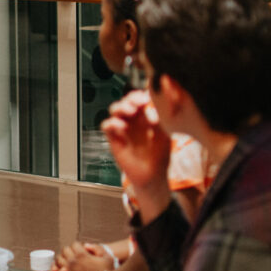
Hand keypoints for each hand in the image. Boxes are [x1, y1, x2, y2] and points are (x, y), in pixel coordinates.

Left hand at [64, 243, 114, 270]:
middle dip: (69, 251)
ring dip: (62, 259)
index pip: (74, 244)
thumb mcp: (107, 258)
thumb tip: (86, 245)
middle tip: (73, 254)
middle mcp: (73, 262)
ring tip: (67, 261)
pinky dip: (59, 269)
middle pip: (64, 250)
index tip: (82, 250)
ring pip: (58, 260)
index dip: (78, 246)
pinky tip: (64, 270)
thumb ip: (97, 248)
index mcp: (81, 255)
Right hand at [101, 90, 171, 219]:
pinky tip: (122, 127)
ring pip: (115, 110)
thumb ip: (159, 121)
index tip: (147, 97)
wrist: (151, 175)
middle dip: (130, 99)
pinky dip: (112, 123)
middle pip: (126, 101)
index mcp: (145, 116)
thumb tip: (154, 108)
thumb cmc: (160, 155)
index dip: (141, 95)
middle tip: (139, 102)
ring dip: (121, 107)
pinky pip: (107, 125)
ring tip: (130, 111)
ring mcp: (122, 128)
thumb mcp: (163, 135)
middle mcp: (133, 120)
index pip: (140, 99)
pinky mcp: (114, 138)